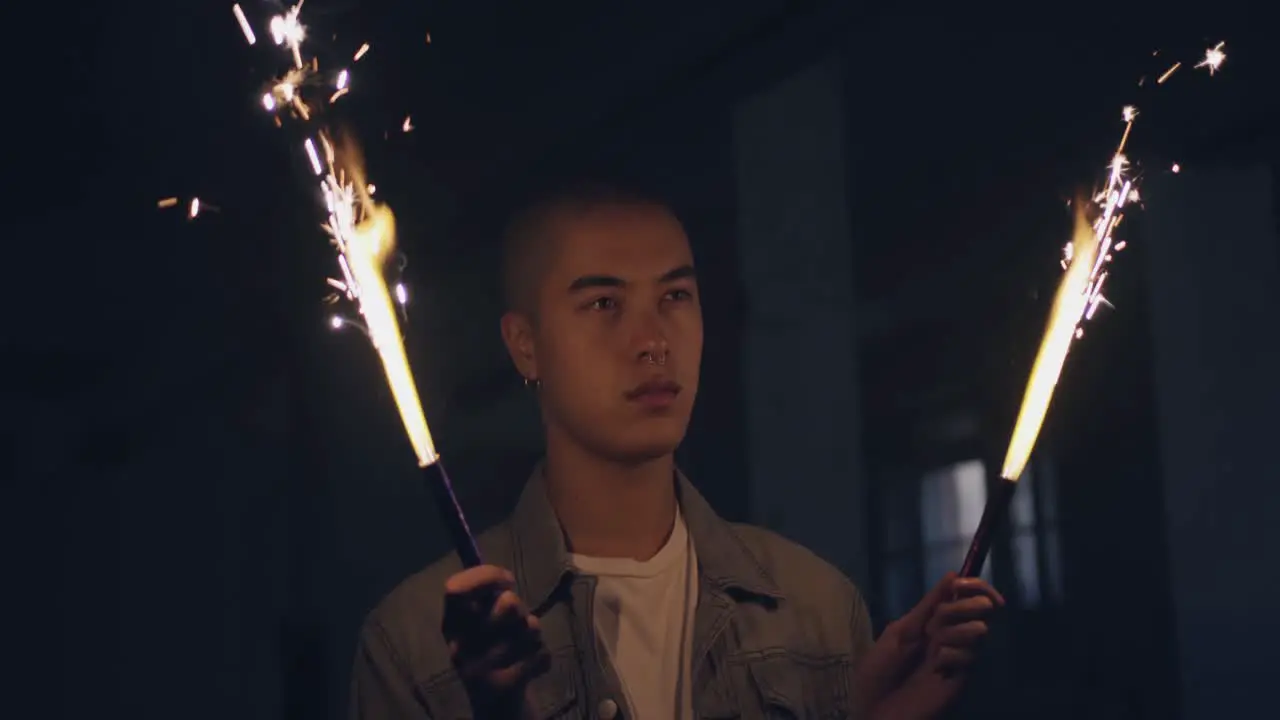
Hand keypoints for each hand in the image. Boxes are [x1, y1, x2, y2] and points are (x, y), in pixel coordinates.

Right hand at [441, 565, 549, 717]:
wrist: (494, 703)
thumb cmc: (491, 649)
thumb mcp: (480, 623)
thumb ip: (487, 599)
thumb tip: (504, 578)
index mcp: (451, 625)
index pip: (456, 589)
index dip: (487, 576)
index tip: (508, 579)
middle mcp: (459, 646)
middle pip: (508, 602)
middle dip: (521, 608)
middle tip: (515, 622)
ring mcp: (481, 668)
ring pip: (530, 626)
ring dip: (533, 632)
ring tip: (522, 644)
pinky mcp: (505, 686)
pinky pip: (541, 652)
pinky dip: (541, 657)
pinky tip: (529, 667)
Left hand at [855, 572, 1003, 719]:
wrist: (873, 709)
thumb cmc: (877, 670)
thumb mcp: (899, 632)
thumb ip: (927, 606)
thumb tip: (952, 575)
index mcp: (932, 621)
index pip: (964, 595)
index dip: (974, 585)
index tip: (966, 582)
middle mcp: (949, 635)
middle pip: (980, 608)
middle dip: (961, 607)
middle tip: (936, 622)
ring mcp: (957, 657)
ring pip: (979, 631)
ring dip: (953, 634)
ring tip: (932, 652)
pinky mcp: (962, 678)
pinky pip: (970, 657)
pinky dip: (952, 657)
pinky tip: (936, 671)